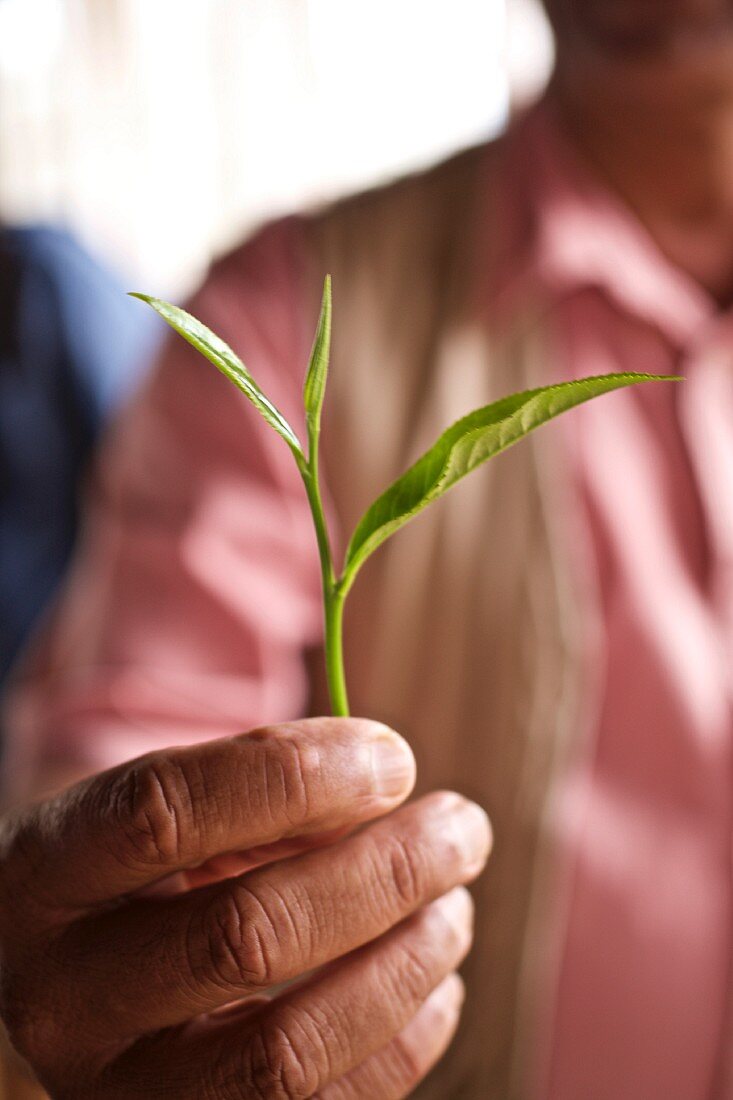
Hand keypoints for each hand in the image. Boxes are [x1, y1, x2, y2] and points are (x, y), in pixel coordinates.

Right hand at [0, 718, 490, 1097]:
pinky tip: (437, 981)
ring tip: (456, 903)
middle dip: (385, 873)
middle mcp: (63, 997)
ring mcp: (121, 1093)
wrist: (71, 975)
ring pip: (286, 1050)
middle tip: (462, 827)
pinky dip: (402, 1043)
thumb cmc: (138, 868)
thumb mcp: (159, 809)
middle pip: (244, 936)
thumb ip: (251, 790)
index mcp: (45, 875)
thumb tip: (385, 788)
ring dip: (405, 963)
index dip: (297, 775)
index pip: (165, 812)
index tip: (395, 758)